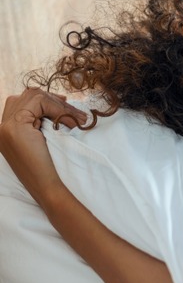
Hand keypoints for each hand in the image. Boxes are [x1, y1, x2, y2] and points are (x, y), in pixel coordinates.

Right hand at [0, 87, 86, 204]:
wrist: (45, 186)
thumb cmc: (47, 167)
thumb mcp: (40, 140)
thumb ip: (37, 122)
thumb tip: (54, 101)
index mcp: (5, 129)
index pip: (21, 101)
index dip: (44, 99)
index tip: (63, 104)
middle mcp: (0, 126)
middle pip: (25, 95)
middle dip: (51, 99)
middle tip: (70, 107)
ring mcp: (4, 126)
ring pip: (32, 96)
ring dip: (56, 103)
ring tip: (74, 116)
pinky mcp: (15, 127)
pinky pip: (38, 102)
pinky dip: (57, 108)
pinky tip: (70, 121)